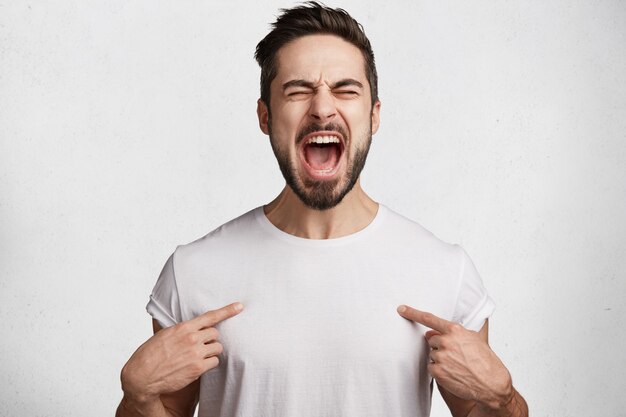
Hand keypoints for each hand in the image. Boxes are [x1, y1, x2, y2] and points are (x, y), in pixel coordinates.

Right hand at [121, 302, 243, 402]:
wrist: (142, 376)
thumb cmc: (150, 355)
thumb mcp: (164, 335)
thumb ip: (181, 330)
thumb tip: (191, 327)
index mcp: (183, 327)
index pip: (210, 316)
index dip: (227, 311)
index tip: (239, 306)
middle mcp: (192, 338)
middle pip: (215, 334)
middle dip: (211, 339)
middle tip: (201, 346)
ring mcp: (195, 353)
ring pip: (217, 348)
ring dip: (211, 352)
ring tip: (198, 357)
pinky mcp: (197, 368)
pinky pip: (214, 362)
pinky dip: (210, 364)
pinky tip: (199, 366)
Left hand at [397, 305, 512, 409]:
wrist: (492, 384)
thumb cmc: (486, 361)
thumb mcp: (474, 339)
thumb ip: (453, 333)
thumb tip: (433, 331)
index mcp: (455, 330)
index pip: (429, 319)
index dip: (413, 313)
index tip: (402, 309)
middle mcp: (446, 342)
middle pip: (431, 340)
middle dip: (439, 346)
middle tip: (456, 355)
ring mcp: (441, 356)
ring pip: (432, 354)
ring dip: (441, 359)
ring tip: (457, 365)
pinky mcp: (438, 371)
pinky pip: (431, 367)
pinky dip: (439, 371)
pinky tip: (453, 373)